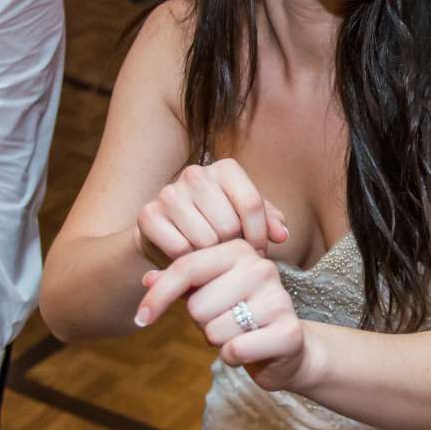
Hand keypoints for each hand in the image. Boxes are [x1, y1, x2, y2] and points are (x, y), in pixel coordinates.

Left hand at [134, 239, 308, 388]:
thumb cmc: (240, 315)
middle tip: (224, 321)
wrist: (287, 348)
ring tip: (239, 334)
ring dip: (219, 341)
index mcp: (239, 250)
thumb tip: (147, 279)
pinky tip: (250, 350)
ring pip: (214, 330)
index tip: (140, 318)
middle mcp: (262, 268)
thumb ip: (179, 284)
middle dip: (202, 323)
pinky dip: (233, 357)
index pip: (186, 268)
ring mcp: (278, 299)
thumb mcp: (206, 294)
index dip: (158, 296)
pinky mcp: (288, 333)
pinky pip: (235, 350)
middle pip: (197, 305)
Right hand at [138, 159, 291, 265]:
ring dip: (210, 256)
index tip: (258, 252)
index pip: (251, 204)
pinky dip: (188, 260)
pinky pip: (179, 249)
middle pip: (229, 225)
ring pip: (205, 239)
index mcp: (225, 169)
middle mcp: (196, 174)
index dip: (259, 236)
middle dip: (232, 247)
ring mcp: (169, 192)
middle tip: (228, 254)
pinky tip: (189, 257)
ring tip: (210, 255)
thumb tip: (282, 235)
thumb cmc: (216, 224)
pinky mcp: (148, 214)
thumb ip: (269, 221)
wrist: (169, 234)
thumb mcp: (246, 218)